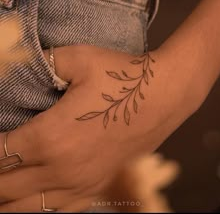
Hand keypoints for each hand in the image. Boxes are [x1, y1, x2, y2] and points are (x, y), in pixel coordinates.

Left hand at [0, 45, 156, 211]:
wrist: (164, 95)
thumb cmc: (122, 76)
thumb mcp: (77, 58)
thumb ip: (40, 62)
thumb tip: (17, 63)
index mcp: (51, 137)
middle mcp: (62, 169)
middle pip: (5, 187)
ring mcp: (81, 183)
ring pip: (27, 207)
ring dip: (7, 197)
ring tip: (2, 183)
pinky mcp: (97, 185)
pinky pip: (56, 210)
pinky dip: (35, 207)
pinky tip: (31, 196)